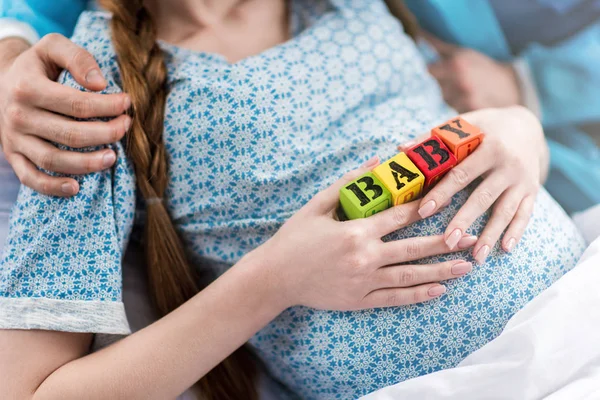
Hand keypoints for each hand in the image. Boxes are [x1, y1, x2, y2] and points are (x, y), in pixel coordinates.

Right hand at [0, 35, 130, 196]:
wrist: (2, 82)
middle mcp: (18, 116)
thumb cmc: (38, 66)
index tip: (127, 104)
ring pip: (53, 160)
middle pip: (69, 134)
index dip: (107, 106)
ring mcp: (14, 139)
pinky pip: (31, 178)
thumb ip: (78, 58)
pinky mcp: (13, 155)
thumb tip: (100, 84)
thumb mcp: (53, 47)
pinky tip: (76, 187)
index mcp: (27, 88)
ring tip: (113, 157)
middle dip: (105, 134)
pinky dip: (52, 187)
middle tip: (126, 128)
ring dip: (86, 164)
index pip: (76, 104)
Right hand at [256, 158, 477, 310]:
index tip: (449, 200)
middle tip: (473, 238)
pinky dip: (418, 295)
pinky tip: (439, 291)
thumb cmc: (295, 237)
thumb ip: (347, 183)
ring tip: (466, 267)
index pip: (400, 217)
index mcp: (356, 231)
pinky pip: (394, 299)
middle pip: (413, 248)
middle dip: (445, 242)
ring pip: (409, 276)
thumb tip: (376, 161)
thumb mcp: (317, 205)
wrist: (275, 276)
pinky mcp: (359, 300)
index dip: (427, 208)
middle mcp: (365, 257)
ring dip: (440, 271)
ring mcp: (363, 281)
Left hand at [404, 106, 546, 263]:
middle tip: (448, 242)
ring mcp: (523, 180)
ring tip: (476, 257)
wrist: (526, 125)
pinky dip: (516, 233)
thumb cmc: (484, 127)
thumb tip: (401, 149)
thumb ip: (432, 138)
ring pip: (505, 211)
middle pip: (482, 196)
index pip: (460, 174)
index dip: (441, 192)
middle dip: (464, 220)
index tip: (423, 211)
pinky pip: (525, 215)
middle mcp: (509, 164)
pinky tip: (505, 250)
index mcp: (489, 146)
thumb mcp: (462, 125)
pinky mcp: (532, 191)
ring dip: (490, 235)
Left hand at [426, 34, 520, 112]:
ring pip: (444, 101)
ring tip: (466, 93)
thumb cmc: (482, 67)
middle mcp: (460, 82)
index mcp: (456, 64)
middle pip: (436, 88)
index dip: (435, 71)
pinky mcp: (471, 112)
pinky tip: (469, 102)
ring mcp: (466, 98)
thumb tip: (419, 34)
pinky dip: (459, 108)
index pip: (430, 70)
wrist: (510, 86)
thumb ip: (439, 46)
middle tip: (460, 83)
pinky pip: (454, 111)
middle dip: (443, 86)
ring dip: (451, 98)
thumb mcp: (463, 53)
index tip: (442, 72)